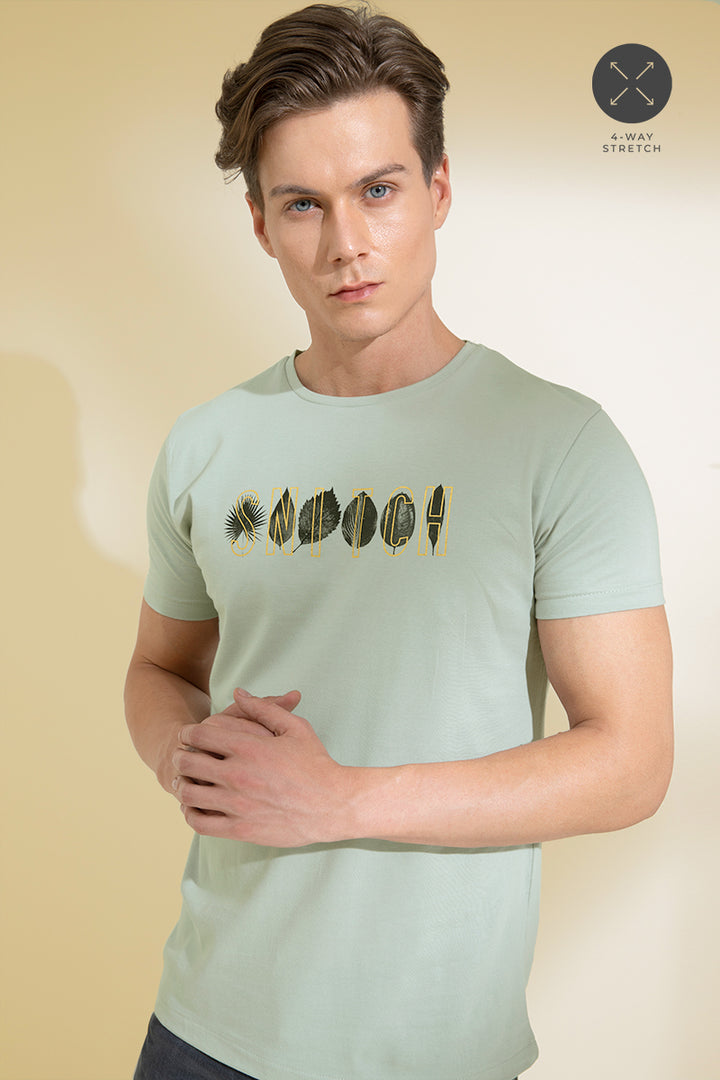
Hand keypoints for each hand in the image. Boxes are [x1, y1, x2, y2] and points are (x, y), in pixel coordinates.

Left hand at [171, 688, 353, 846]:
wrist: (334, 805)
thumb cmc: (316, 764)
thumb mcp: (294, 727)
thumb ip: (264, 707)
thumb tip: (238, 692)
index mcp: (249, 747)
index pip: (199, 735)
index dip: (187, 733)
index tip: (187, 736)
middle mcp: (238, 774)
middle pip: (187, 762)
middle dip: (180, 757)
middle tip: (182, 757)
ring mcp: (237, 804)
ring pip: (189, 794)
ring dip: (181, 785)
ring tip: (185, 782)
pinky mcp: (241, 829)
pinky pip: (201, 823)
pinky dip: (190, 815)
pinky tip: (195, 808)